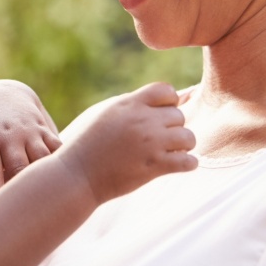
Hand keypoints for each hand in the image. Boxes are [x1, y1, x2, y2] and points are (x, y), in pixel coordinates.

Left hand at [0, 79, 61, 203]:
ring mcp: (28, 132)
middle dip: (22, 190)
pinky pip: (57, 145)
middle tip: (28, 214)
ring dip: (46, 178)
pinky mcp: (43, 128)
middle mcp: (8, 138)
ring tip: (52, 201)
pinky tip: (69, 180)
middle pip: (19, 168)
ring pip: (42, 158)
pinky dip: (63, 161)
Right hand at [56, 82, 196, 202]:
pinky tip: (176, 165)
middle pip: (179, 115)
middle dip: (173, 127)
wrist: (76, 175)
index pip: (166, 90)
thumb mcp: (103, 113)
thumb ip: (130, 104)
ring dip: (182, 145)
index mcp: (129, 104)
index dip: (168, 102)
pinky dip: (187, 164)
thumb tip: (153, 99)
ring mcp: (150, 144)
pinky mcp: (155, 167)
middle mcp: (143, 121)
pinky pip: (188, 162)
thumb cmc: (85, 143)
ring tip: (170, 152)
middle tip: (160, 139)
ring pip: (188, 137)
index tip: (159, 115)